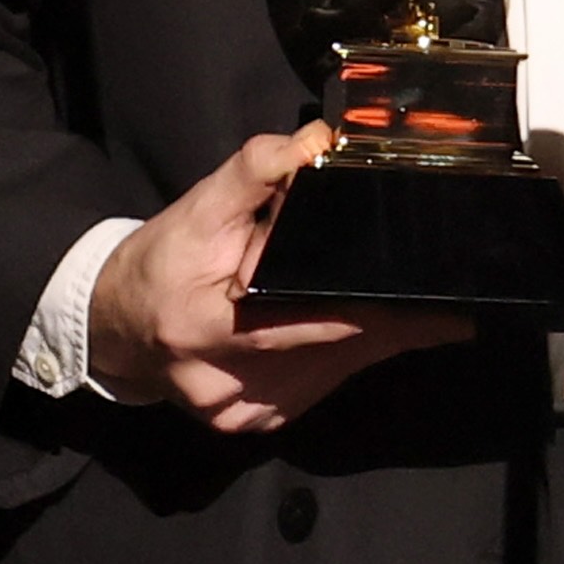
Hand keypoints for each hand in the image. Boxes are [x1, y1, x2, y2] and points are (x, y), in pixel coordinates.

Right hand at [85, 125, 466, 433]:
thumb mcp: (198, 208)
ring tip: (414, 307)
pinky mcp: (256, 423)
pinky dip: (346, 355)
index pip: (308, 323)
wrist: (115, 327)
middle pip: (334, 351)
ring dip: (374, 339)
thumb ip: (255, 171)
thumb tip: (317, 140)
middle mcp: (226, 386)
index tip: (436, 305)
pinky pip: (321, 385)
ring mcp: (243, 413)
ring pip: (335, 372)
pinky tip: (363, 327)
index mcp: (206, 330)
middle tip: (448, 302)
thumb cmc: (163, 262)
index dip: (373, 312)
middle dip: (391, 322)